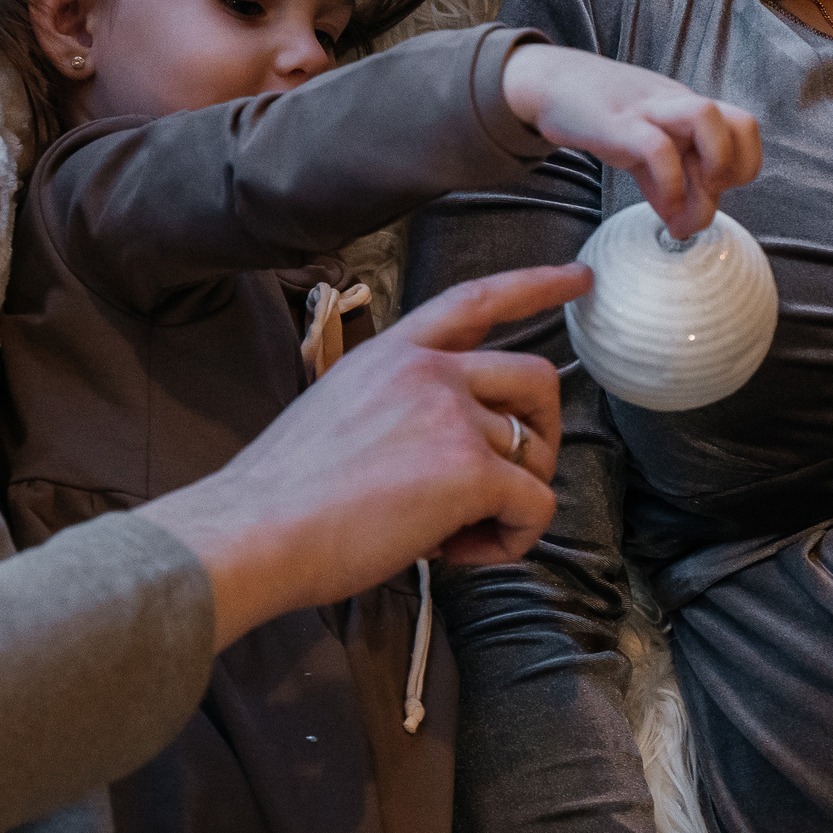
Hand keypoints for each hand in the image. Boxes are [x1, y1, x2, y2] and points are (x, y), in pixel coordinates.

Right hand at [135, 263, 580, 647]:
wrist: (253, 531)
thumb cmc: (280, 496)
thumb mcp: (337, 410)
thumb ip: (395, 408)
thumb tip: (442, 454)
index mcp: (392, 352)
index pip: (477, 299)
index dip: (535, 285)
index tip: (578, 278)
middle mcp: (428, 370)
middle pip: (537, 379)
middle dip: (542, 434)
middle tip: (506, 485)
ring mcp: (452, 415)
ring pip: (536, 455)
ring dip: (510, 504)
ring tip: (452, 536)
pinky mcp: (470, 470)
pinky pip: (535, 505)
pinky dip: (512, 540)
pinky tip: (460, 554)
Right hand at [501, 44, 760, 238]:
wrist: (549, 82)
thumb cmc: (598, 114)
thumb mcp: (638, 149)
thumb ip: (663, 185)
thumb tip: (681, 225)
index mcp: (687, 110)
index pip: (745, 129)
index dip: (741, 167)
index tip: (710, 194)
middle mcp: (677, 105)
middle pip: (744, 123)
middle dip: (737, 172)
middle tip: (705, 199)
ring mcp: (649, 110)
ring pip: (708, 119)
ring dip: (712, 167)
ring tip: (689, 198)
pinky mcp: (618, 123)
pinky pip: (658, 148)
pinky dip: (670, 182)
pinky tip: (661, 205)